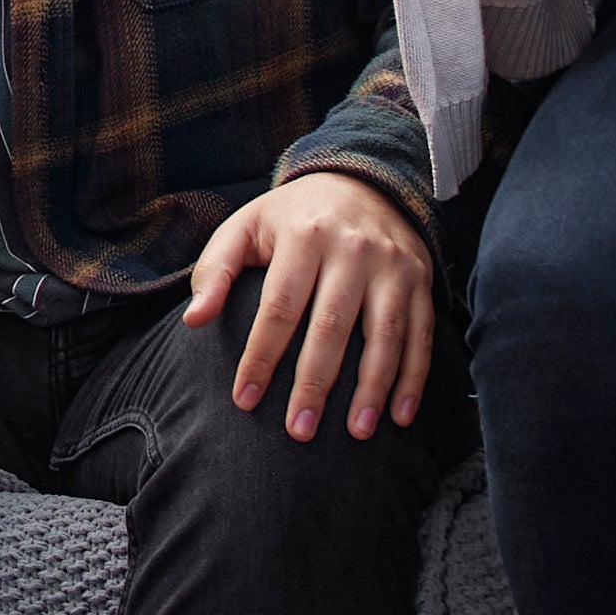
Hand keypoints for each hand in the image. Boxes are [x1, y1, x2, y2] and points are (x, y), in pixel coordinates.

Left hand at [179, 169, 443, 438]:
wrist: (361, 181)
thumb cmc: (291, 218)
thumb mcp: (246, 228)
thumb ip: (216, 270)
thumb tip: (193, 320)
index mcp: (305, 236)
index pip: (280, 306)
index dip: (261, 356)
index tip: (244, 399)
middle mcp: (353, 249)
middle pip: (332, 326)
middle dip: (315, 383)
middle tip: (299, 431)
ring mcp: (393, 265)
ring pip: (384, 334)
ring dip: (372, 388)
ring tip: (356, 433)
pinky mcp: (420, 280)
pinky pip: (421, 334)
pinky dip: (414, 378)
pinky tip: (399, 416)